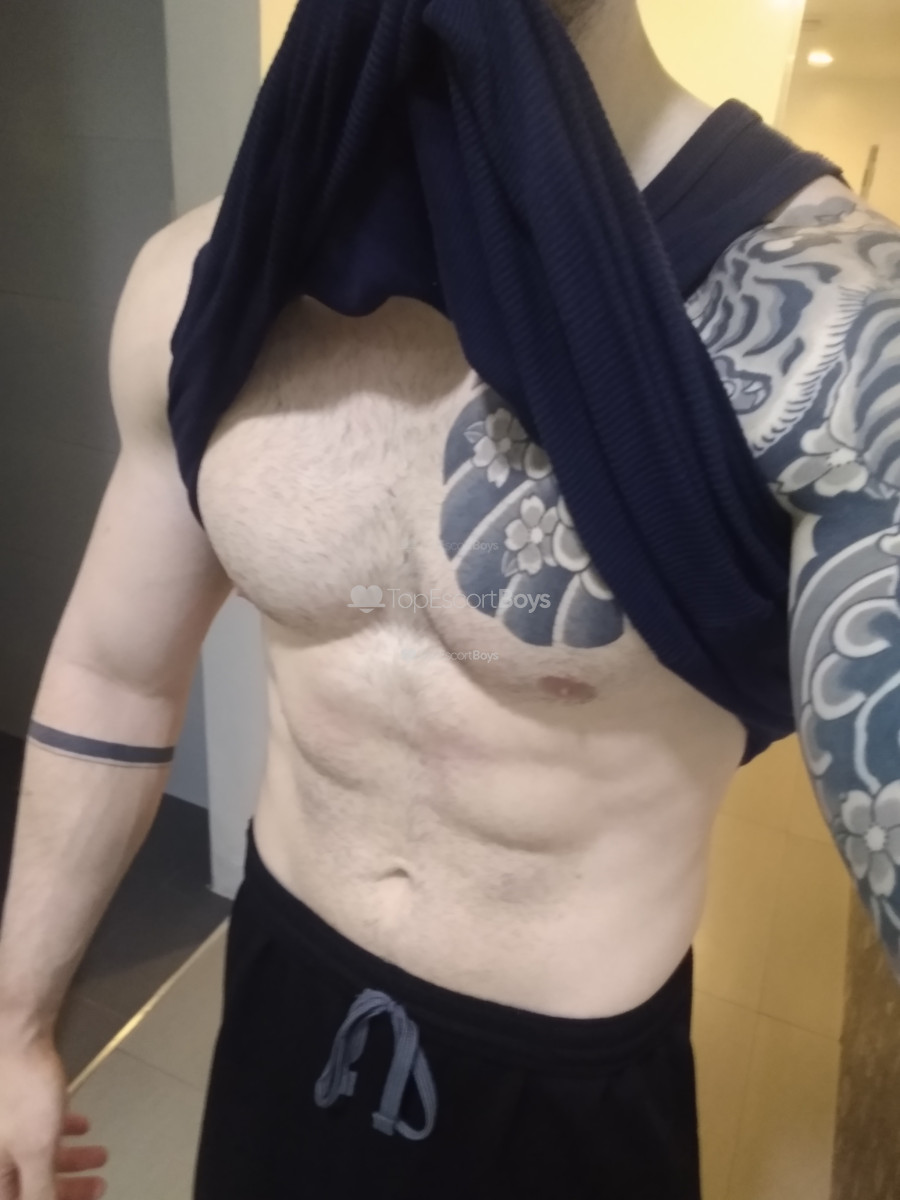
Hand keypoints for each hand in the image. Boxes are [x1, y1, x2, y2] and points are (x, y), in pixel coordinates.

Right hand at [0, 1037, 106, 1199]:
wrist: (14, 1037)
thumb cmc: (23, 1096)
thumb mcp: (35, 1150)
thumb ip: (38, 1191)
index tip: (85, 1198)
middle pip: (28, 1185)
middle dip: (66, 1187)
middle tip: (99, 1184)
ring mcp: (2, 1130)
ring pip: (34, 1157)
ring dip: (69, 1159)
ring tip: (101, 1155)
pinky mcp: (13, 1106)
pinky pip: (34, 1131)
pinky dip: (58, 1133)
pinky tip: (83, 1125)